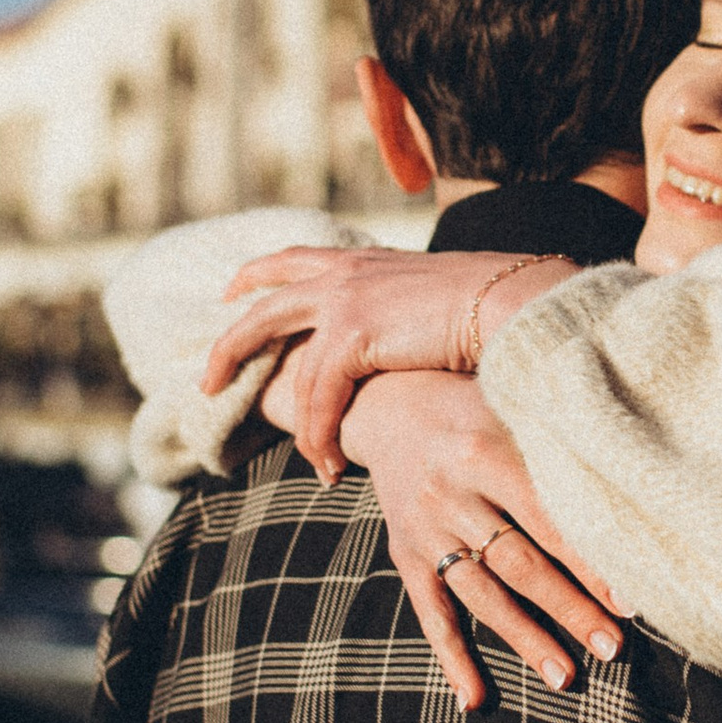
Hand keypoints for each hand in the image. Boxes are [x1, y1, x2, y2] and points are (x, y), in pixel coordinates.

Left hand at [204, 247, 573, 477]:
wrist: (513, 304)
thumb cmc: (495, 308)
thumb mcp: (438, 300)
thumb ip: (408, 313)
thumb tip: (413, 338)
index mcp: (365, 259)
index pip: (296, 259)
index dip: (259, 274)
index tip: (233, 288)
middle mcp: (346, 272)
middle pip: (264, 300)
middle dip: (231, 341)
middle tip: (207, 376)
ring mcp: (344, 301)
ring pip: (288, 364)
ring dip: (290, 417)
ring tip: (301, 456)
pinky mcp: (352, 335)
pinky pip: (319, 397)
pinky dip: (320, 436)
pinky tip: (328, 463)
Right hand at [341, 373, 623, 711]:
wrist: (383, 406)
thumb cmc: (469, 404)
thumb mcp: (508, 403)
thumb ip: (556, 438)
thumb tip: (630, 476)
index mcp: (484, 452)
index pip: (548, 519)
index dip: (589, 561)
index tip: (631, 598)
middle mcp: (450, 495)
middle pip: (519, 564)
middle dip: (569, 609)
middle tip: (612, 647)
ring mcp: (424, 530)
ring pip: (482, 596)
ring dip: (526, 640)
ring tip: (566, 678)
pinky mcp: (405, 555)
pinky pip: (431, 614)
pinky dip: (451, 659)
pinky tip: (475, 699)